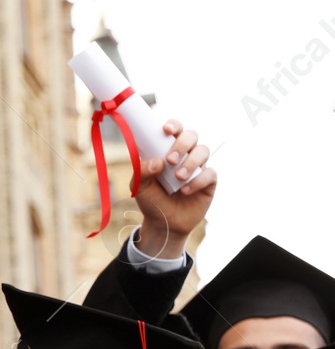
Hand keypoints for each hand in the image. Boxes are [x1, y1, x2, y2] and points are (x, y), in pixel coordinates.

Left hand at [131, 118, 215, 256]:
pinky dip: (197, 181)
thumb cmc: (151, 200)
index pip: (174, 130)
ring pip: (203, 151)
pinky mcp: (208, 181)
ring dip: (190, 162)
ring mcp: (198, 166)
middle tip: (170, 160)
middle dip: (181, 144)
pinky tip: (185, 191)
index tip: (166, 130)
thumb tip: (157, 161)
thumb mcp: (139, 187)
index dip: (173, 125)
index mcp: (167, 150)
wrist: (163, 223)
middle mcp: (185, 154)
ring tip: (178, 177)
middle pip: (191, 136)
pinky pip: (210, 173)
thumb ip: (141, 172)